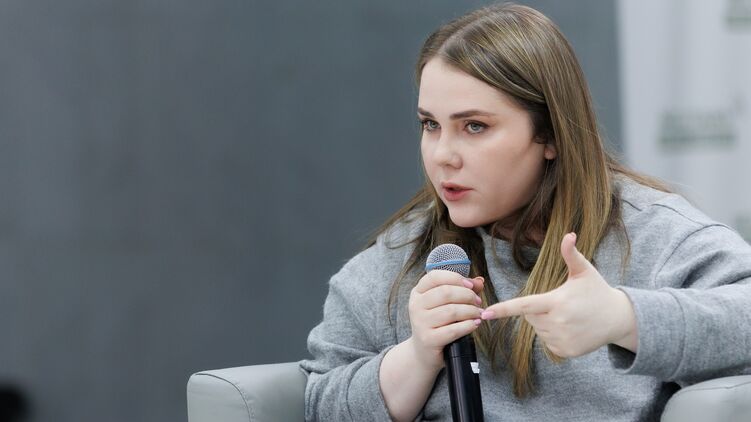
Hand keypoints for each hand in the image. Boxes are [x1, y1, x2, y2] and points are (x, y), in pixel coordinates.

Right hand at [408, 270, 484, 370]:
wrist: (424, 351)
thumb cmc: (438, 323)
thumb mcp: (446, 303)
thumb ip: (462, 289)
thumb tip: (480, 281)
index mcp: (418, 292)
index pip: (434, 277)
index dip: (455, 278)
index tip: (471, 285)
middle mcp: (416, 305)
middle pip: (446, 292)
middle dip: (467, 295)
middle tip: (478, 302)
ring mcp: (420, 323)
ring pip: (451, 311)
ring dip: (470, 311)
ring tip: (478, 314)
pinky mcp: (428, 339)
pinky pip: (453, 330)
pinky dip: (468, 326)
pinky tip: (475, 324)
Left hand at [480, 233, 636, 356]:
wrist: (619, 319)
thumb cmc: (597, 291)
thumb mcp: (585, 271)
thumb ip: (571, 254)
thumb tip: (569, 234)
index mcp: (557, 302)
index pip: (524, 306)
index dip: (503, 309)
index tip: (486, 314)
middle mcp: (557, 323)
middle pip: (530, 316)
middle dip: (538, 309)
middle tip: (560, 303)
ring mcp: (561, 339)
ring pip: (538, 329)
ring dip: (546, 322)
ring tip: (568, 315)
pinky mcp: (565, 352)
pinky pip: (547, 342)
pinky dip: (554, 335)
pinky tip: (571, 328)